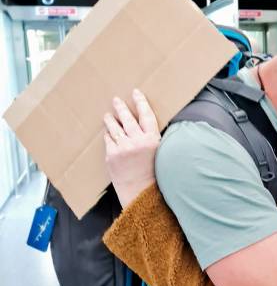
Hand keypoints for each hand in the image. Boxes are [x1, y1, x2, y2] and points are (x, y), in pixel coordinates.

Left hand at [103, 89, 160, 208]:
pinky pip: (108, 140)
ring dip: (110, 119)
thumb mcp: (159, 153)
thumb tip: (144, 124)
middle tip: (116, 100)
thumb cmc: (153, 174)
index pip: (146, 114)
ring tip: (108, 115)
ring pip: (114, 127)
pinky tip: (108, 132)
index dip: (141, 102)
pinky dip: (109, 135)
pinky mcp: (111, 155)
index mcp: (152, 139)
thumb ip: (151, 138)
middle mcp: (137, 141)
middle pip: (127, 117)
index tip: (136, 92)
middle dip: (121, 107)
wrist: (140, 193)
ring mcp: (123, 147)